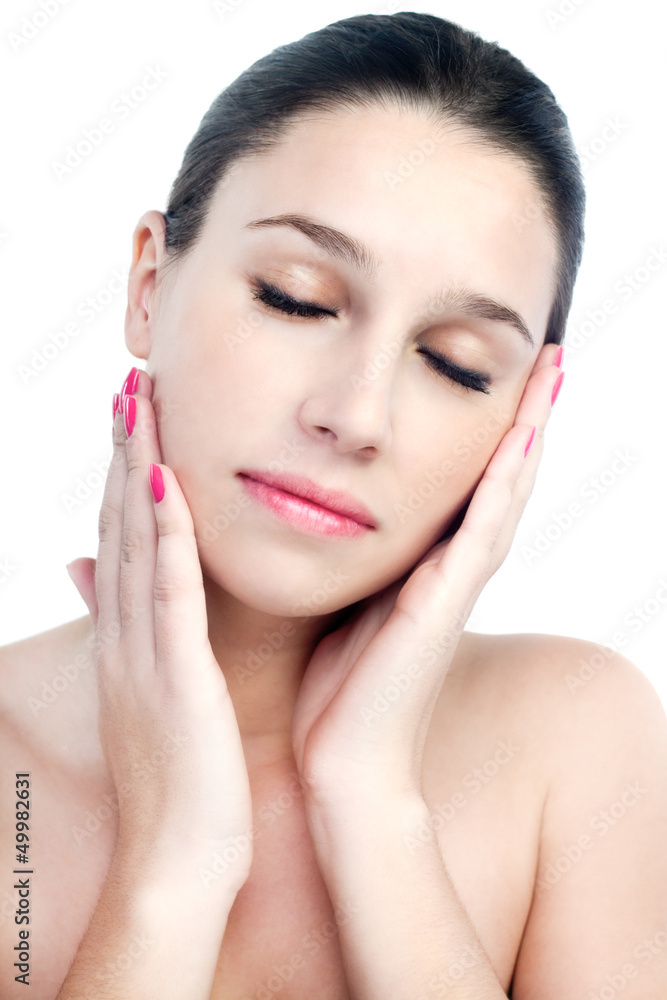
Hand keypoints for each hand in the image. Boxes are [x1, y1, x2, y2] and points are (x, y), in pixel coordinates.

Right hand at [66, 369, 252, 886]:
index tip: (137, 419)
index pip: (127, 543)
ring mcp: (144, 653)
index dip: (126, 476)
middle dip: (124, 452)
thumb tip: (132, 611)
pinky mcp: (174, 675)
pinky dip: (165, 531)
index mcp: (131, 642)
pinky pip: (168, 591)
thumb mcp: (156, 707)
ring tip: (139, 402)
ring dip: (136, 468)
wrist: (178, 864)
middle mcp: (128, 637)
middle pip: (122, 527)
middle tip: (131, 384)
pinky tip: (164, 480)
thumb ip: (145, 650)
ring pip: (138, 542)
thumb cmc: (182, 784)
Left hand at [291, 344, 562, 807]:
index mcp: (428, 563)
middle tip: (548, 352)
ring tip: (550, 370)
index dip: (492, 427)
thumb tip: (322, 509)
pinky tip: (521, 434)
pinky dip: (504, 483)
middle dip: (525, 413)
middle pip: (501, 475)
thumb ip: (349, 559)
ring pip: (505, 492)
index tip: (504, 369)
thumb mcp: (344, 601)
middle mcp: (452, 567)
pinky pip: (482, 531)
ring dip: (529, 430)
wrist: (345, 764)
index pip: (469, 480)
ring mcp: (455, 585)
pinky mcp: (443, 605)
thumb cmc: (338, 688)